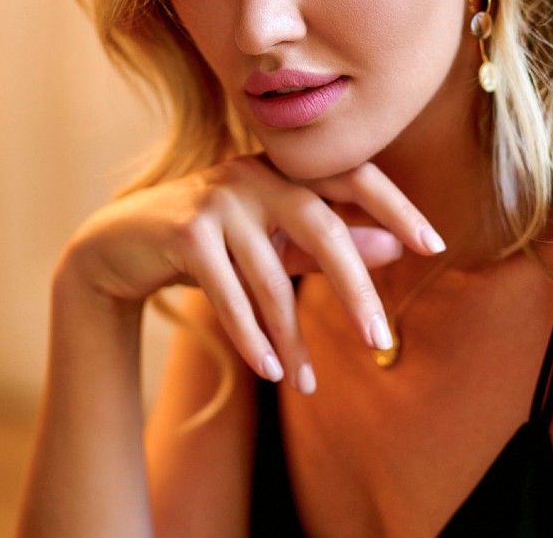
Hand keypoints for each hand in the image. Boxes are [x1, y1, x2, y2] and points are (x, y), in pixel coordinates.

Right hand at [56, 154, 443, 391]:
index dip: (397, 208)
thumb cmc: (212, 241)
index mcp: (287, 168)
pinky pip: (229, 293)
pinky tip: (271, 371)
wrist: (118, 245)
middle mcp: (258, 173)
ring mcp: (219, 197)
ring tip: (306, 384)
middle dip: (355, 290)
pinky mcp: (187, 230)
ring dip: (292, 337)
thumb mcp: (276, 241)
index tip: (434, 245)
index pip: (355, 176)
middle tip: (381, 340)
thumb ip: (331, 241)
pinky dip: (251, 336)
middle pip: (323, 231)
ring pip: (272, 277)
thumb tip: (397, 247)